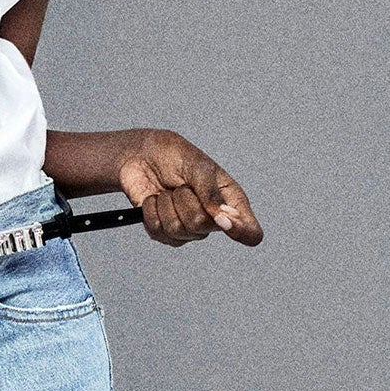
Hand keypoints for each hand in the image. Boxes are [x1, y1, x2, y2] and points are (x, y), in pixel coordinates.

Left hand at [111, 128, 262, 247]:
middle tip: (181, 185)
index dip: (242, 232)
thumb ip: (211, 192)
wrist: (140, 156)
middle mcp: (212, 220)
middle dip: (185, 200)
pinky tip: (155, 199)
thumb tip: (224, 219)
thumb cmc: (173, 156)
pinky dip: (151, 209)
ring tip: (168, 190)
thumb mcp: (198, 166)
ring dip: (166, 203)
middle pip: (202, 226)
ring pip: (177, 228)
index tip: (225, 221)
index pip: (250, 231)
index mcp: (230, 201)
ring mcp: (188, 229)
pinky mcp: (165, 234)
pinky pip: (157, 230)